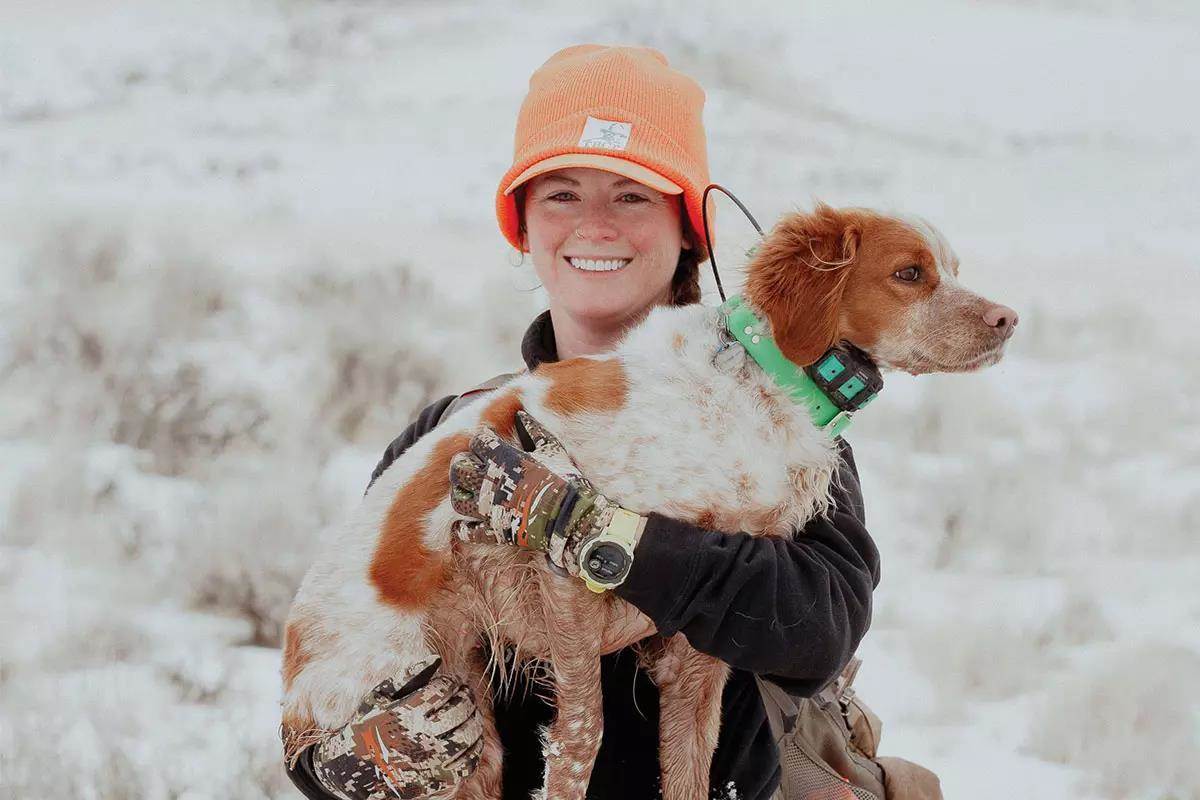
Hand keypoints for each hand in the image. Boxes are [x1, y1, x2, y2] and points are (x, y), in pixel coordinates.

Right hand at [308, 656, 482, 799]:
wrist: (350, 771)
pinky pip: (466, 764)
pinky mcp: (433, 782)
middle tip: (466, 694)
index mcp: (404, 715)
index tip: (452, 683)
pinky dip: (474, 749)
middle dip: (466, 699)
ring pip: (467, 737)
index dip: (451, 684)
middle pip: (459, 712)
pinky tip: (470, 739)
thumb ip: (407, 677)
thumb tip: (436, 659)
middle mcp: (418, 739)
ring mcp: (428, 763)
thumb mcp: (378, 698)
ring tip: (471, 714)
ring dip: (474, 721)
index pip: (442, 691)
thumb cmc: (365, 727)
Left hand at [448, 410, 620, 576]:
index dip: (483, 439)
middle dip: (461, 464)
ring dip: (460, 492)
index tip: (489, 439)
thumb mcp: (553, 449)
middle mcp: (491, 482)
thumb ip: (534, 430)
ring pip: (458, 498)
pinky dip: (464, 529)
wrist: (571, 517)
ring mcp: (490, 508)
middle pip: (459, 469)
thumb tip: (520, 414)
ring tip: (467, 490)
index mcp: (504, 459)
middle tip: (470, 463)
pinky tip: (465, 525)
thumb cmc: (565, 479)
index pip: (478, 441)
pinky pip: (468, 531)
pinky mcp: (494, 531)